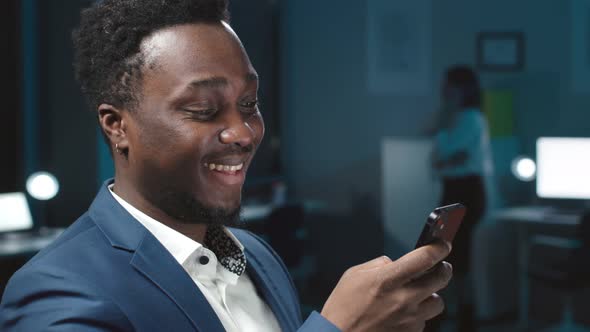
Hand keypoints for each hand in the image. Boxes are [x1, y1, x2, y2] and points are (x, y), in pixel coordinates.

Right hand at [320, 242, 451, 331]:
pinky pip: (424, 320)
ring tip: (420, 293)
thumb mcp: (354, 275)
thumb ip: (378, 265)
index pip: (424, 258)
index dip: (438, 248)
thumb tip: (394, 263)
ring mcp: (409, 319)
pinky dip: (419, 314)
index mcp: (387, 280)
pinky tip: (405, 312)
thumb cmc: (342, 307)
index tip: (443, 244)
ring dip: (432, 295)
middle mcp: (402, 299)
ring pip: (438, 302)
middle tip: (441, 267)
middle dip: (444, 269)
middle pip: (441, 279)